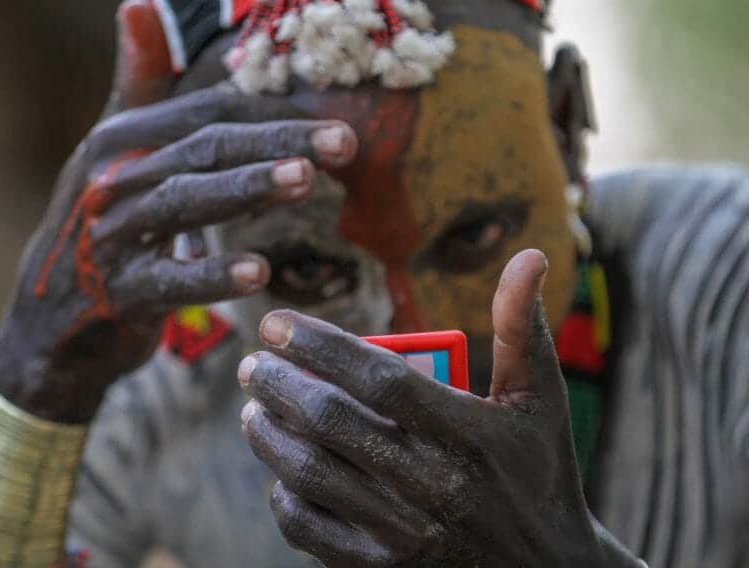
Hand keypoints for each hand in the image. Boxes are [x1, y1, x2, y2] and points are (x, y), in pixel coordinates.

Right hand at [0, 0, 357, 422]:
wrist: (51, 315)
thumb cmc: (101, 226)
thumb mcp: (113, 153)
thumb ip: (137, 88)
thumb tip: (135, 7)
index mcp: (121, 140)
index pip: (206, 115)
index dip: (271, 116)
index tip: (333, 124)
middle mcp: (112, 179)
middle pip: (204, 149)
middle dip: (275, 142)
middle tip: (342, 143)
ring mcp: (112, 237)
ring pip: (186, 202)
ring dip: (247, 189)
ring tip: (306, 179)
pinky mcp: (118, 294)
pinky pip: (169, 281)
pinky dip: (211, 275)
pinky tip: (259, 272)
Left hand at [239, 250, 640, 566]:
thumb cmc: (540, 471)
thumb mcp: (540, 398)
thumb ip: (524, 327)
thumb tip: (528, 255)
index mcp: (468, 433)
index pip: (379, 377)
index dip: (319, 345)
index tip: (277, 323)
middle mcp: (433, 484)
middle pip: (333, 421)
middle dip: (280, 384)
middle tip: (254, 362)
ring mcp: (405, 532)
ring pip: (312, 474)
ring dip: (268, 433)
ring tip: (252, 405)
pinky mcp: (383, 567)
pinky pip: (311, 531)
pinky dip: (284, 495)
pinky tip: (278, 469)